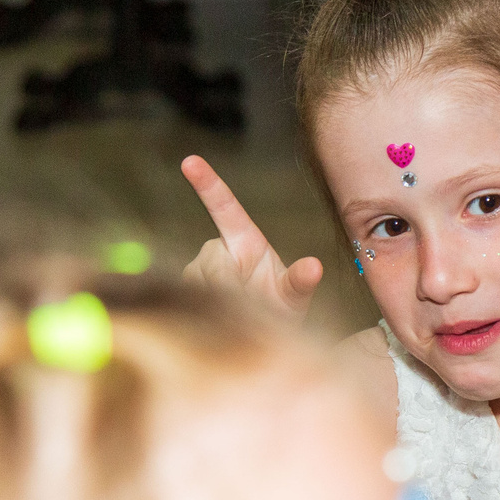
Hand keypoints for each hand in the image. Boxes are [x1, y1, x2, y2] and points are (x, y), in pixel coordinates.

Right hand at [179, 154, 322, 320]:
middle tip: (251, 305)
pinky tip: (219, 323)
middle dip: (229, 283)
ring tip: (242, 316)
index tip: (190, 161)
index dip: (207, 184)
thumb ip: (300, 282)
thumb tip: (314, 267)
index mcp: (245, 241)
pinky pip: (188, 301)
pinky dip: (203, 313)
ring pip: (198, 283)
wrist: (264, 338)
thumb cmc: (281, 311)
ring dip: (219, 302)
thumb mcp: (296, 297)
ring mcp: (198, 272)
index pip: (224, 207)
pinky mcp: (185, 293)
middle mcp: (218, 251)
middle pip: (211, 260)